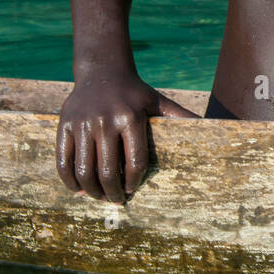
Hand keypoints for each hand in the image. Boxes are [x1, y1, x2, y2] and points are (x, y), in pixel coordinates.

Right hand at [56, 73, 197, 201]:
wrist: (102, 72)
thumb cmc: (135, 93)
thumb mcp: (159, 102)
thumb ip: (180, 118)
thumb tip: (210, 129)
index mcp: (131, 118)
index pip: (134, 162)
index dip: (133, 182)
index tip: (132, 191)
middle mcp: (105, 121)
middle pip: (107, 171)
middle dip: (113, 192)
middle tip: (116, 200)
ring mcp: (82, 123)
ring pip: (84, 170)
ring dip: (92, 191)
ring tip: (100, 196)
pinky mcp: (64, 125)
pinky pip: (63, 161)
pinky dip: (69, 180)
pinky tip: (78, 189)